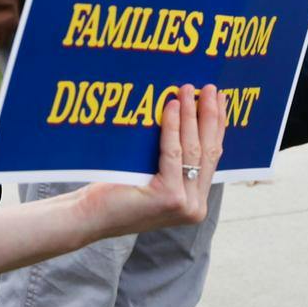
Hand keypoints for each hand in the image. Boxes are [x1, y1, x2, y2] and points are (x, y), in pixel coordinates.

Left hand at [75, 85, 225, 237]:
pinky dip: (173, 126)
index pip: (213, 157)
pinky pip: (173, 153)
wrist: (87, 218)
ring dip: (192, 115)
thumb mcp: (154, 178)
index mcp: (195, 203)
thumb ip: (176, 162)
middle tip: (211, 88)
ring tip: (188, 90)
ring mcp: (185, 204)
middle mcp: (195, 206)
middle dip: (211, 115)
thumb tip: (190, 118)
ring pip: (193, 149)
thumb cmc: (115, 194)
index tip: (220, 100)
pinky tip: (171, 106)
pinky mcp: (170, 197)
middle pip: (209, 151)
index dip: (217, 126)